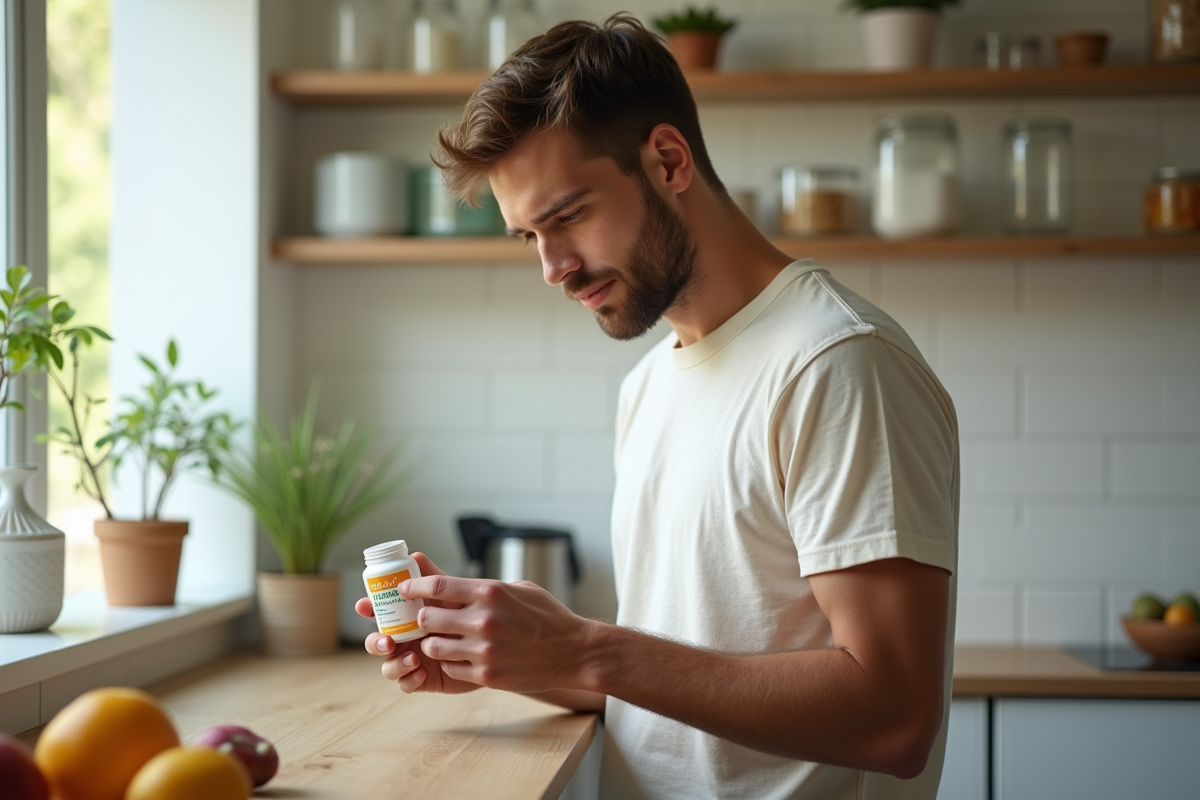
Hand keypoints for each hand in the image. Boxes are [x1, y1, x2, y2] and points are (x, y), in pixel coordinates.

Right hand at [355, 552, 478, 694]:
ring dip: (393, 663)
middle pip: (376, 641)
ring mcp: (411, 658)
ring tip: (413, 658)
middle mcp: (404, 637)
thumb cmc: (471, 613)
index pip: (380, 611)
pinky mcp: (422, 678)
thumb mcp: (453, 595)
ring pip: (388, 665)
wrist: (497, 641)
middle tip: (388, 640)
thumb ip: (434, 579)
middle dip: (375, 641)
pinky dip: (409, 678)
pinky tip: (421, 671)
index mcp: (406, 615)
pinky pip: (406, 684)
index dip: (368, 608)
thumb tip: (414, 555)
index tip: (364, 605)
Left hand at [401, 573, 595, 693]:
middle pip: (428, 617)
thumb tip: (455, 584)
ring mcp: (484, 650)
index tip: (404, 589)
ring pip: (434, 647)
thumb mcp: (519, 589)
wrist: (573, 651)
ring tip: (442, 641)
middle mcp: (483, 619)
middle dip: (422, 619)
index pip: (437, 585)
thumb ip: (486, 588)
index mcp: (490, 592)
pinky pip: (452, 668)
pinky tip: (462, 658)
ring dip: (434, 643)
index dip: (414, 586)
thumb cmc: (548, 616)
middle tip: (425, 620)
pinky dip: (452, 663)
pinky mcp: (487, 674)